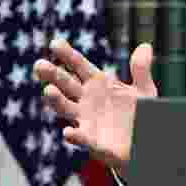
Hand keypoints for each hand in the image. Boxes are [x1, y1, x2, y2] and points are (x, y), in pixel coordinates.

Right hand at [33, 40, 156, 174]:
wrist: (146, 143)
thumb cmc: (141, 114)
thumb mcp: (144, 90)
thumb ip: (141, 70)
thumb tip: (145, 46)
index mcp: (98, 84)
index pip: (79, 66)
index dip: (68, 55)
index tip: (55, 43)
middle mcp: (87, 101)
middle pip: (66, 85)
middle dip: (53, 75)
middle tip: (39, 65)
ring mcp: (87, 121)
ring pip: (66, 109)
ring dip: (56, 101)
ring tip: (48, 91)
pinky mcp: (93, 142)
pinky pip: (82, 138)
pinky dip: (75, 136)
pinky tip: (68, 133)